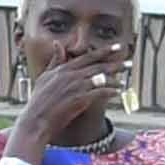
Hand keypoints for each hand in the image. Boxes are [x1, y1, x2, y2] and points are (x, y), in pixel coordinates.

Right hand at [4, 43, 124, 155]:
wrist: (36, 120)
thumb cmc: (39, 101)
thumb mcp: (44, 77)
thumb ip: (55, 60)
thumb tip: (58, 44)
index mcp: (64, 69)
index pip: (88, 57)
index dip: (104, 51)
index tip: (116, 47)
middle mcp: (71, 75)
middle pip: (98, 67)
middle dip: (115, 64)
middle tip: (128, 63)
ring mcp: (76, 86)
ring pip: (101, 79)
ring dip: (115, 80)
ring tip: (124, 81)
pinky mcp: (80, 99)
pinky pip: (100, 92)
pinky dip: (110, 92)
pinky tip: (117, 93)